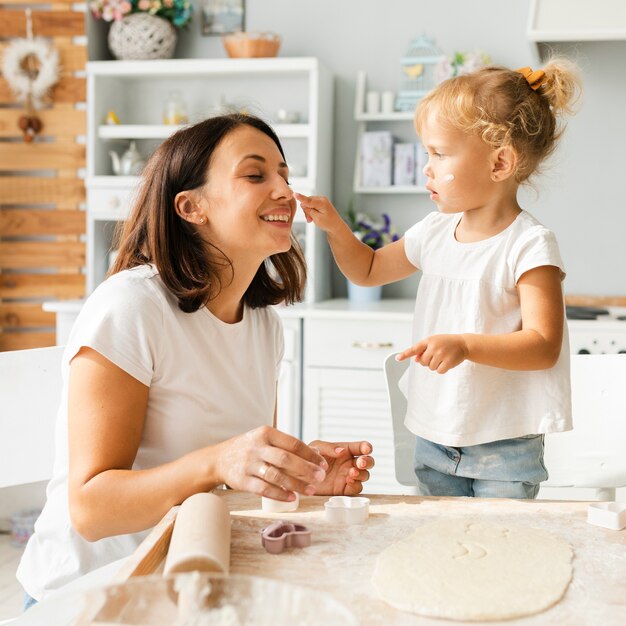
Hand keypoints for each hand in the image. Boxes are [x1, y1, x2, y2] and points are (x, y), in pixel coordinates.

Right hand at [214, 426, 328, 501]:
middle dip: (306, 469)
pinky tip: (292, 497)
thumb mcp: (264, 439)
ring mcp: (248, 464)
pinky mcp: (242, 481)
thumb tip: (315, 454)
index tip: (323, 464)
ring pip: (276, 475)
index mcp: (266, 433)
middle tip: (321, 477)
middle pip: (286, 459)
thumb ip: (286, 446)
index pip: (293, 443)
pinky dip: (279, 494)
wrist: (219, 459)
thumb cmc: (250, 448)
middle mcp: (257, 447)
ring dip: (296, 484)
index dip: (310, 454)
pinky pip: (263, 489)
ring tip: (311, 491)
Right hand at [295, 193, 344, 231]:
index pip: (309, 200)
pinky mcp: (320, 202)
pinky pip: (311, 204)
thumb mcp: (317, 219)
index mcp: (322, 203)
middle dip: (306, 211)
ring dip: (308, 212)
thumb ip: (309, 211)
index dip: (301, 198)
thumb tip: (302, 204)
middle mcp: (322, 199)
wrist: (336, 226)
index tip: (294, 194)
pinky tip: (314, 216)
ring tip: (312, 219)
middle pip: (307, 202)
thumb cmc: (328, 223)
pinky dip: (311, 211)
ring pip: (308, 203)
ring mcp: (321, 200)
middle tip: (310, 220)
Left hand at [307, 440, 374, 495]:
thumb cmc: (307, 458)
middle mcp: (349, 463)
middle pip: (368, 462)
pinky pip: (356, 488)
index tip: (366, 449)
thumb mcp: (317, 448)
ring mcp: (348, 477)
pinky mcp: (344, 490)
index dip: (366, 447)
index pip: (360, 447)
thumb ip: (330, 448)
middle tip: (360, 463)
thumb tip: (342, 450)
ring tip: (352, 472)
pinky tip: (349, 480)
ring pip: (365, 475)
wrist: (299, 478)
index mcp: (345, 450)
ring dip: (362, 473)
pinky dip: (356, 484)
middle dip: (367, 461)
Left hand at [396, 334, 467, 373]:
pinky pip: (439, 371)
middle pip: (422, 362)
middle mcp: (434, 347)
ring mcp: (441, 354)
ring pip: (430, 367)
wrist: (463, 343)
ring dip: (435, 365)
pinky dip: (442, 369)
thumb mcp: (433, 341)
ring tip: (443, 357)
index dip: (405, 354)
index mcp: (428, 341)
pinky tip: (447, 362)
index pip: (414, 349)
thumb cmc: (445, 342)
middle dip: (427, 361)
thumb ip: (423, 349)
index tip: (398, 358)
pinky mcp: (448, 361)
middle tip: (436, 355)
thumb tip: (415, 359)